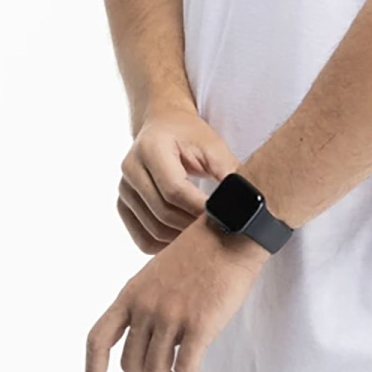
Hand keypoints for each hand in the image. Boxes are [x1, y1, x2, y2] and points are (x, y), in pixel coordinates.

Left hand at [86, 211, 269, 371]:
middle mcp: (144, 307)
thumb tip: (154, 346)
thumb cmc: (200, 254)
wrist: (231, 233)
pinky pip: (185, 369)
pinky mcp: (198, 323)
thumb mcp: (157, 274)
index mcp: (130, 295)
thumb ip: (148, 306)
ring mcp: (170, 315)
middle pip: (131, 366)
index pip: (98, 339)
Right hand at [117, 104, 240, 253]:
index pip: (174, 189)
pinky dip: (164, 246)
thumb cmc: (189, 134)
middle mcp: (131, 168)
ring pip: (153, 230)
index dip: (199, 208)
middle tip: (219, 233)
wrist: (163, 125)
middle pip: (162, 212)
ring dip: (181, 240)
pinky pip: (142, 238)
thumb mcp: (212, 144)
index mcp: (151, 148)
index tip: (222, 219)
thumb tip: (247, 202)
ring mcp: (124, 189)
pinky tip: (184, 242)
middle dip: (192, 227)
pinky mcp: (123, 205)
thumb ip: (228, 170)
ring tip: (205, 237)